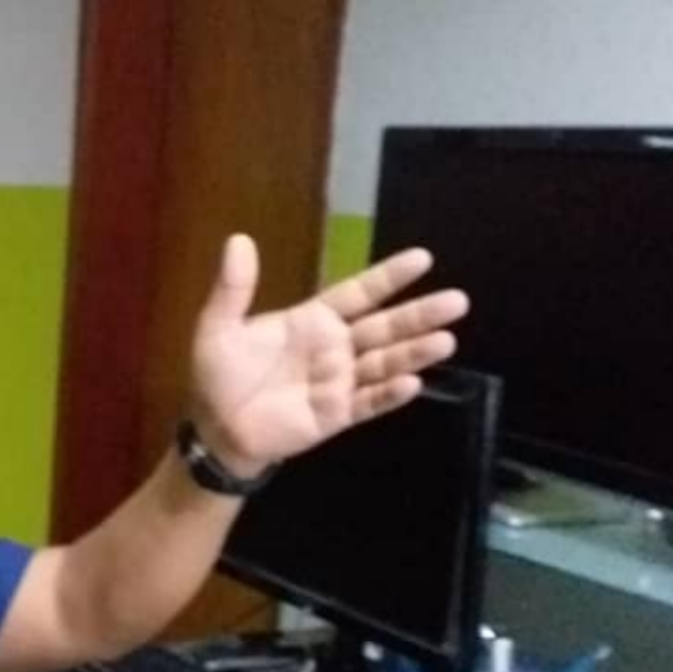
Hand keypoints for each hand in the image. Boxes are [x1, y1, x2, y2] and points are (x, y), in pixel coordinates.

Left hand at [186, 234, 467, 477]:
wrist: (214, 431)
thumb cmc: (218, 378)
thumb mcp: (218, 328)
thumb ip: (233, 289)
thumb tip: (238, 240)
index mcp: (312, 321)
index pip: (358, 293)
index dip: (388, 277)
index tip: (423, 259)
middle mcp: (334, 348)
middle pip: (383, 327)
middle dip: (418, 314)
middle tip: (458, 301)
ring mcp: (338, 382)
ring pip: (384, 363)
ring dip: (414, 352)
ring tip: (446, 340)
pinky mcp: (336, 415)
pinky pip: (368, 402)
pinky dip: (389, 394)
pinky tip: (412, 382)